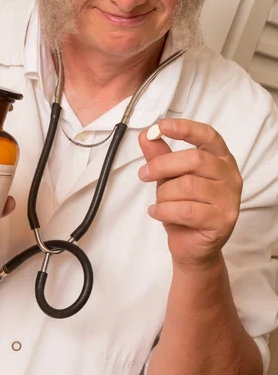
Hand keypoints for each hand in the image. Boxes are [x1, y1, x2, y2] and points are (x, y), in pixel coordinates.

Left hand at [138, 119, 242, 269]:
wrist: (193, 247)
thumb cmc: (184, 207)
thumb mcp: (169, 177)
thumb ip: (159, 156)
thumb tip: (145, 135)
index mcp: (220, 158)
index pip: (208, 136)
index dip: (185, 128)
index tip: (162, 126)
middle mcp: (230, 175)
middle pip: (194, 160)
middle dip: (162, 165)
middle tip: (144, 174)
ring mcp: (229, 199)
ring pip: (187, 186)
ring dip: (164, 194)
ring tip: (159, 202)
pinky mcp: (222, 220)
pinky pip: (186, 210)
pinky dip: (164, 210)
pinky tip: (157, 213)